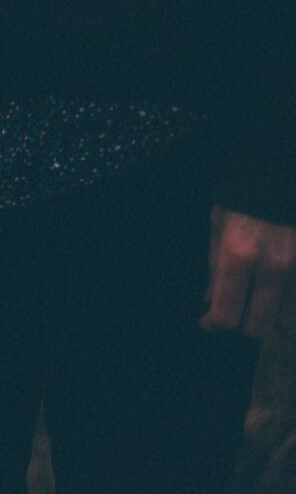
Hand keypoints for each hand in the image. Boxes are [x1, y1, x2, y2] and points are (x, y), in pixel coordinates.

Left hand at [199, 204, 295, 338]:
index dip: (214, 324)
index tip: (208, 322)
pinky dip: (286, 299)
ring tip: (256, 300)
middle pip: (260, 326)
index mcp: (239, 256)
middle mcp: (273, 266)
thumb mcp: (218, 226)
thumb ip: (215, 267)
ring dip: (269, 314)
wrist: (281, 167)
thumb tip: (211, 300)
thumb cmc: (244, 194)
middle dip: (243, 325)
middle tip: (233, 313)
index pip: (227, 313)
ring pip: (285, 317)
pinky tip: (273, 288)